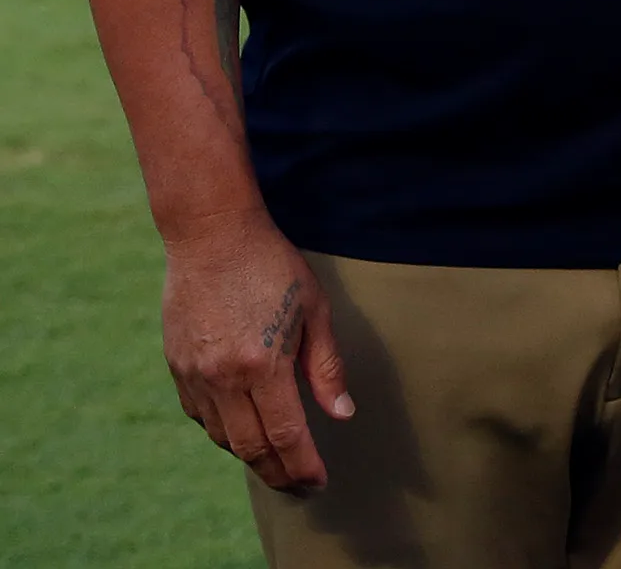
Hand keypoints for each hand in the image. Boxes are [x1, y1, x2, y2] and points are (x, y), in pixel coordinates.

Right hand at [161, 211, 350, 494]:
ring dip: (250, 455)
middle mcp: (223, 377)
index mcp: (262, 365)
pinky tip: (243, 430)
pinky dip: (223, 431)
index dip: (302, 465)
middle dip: (277, 474)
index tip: (318, 482)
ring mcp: (194, 374)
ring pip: (222, 436)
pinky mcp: (177, 366)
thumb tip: (341, 414)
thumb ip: (326, 367)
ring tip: (276, 463)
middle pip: (250, 446)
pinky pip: (200, 415)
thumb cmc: (273, 266)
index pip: (285, 435)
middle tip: (299, 486)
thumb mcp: (314, 310)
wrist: (211, 236)